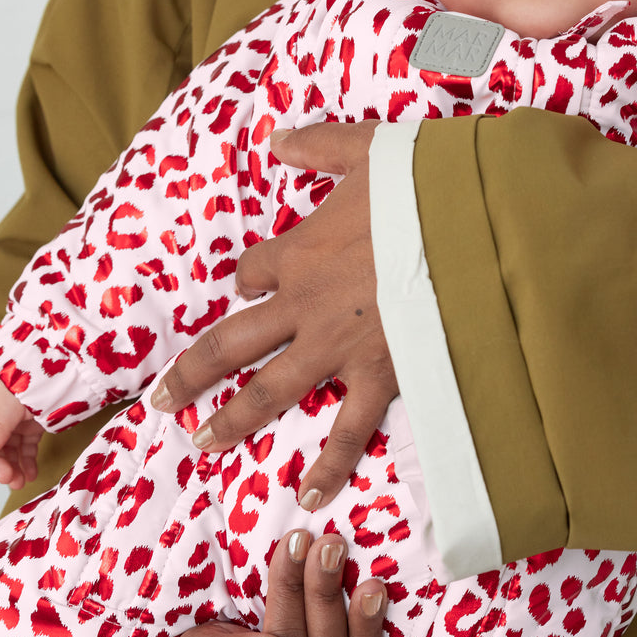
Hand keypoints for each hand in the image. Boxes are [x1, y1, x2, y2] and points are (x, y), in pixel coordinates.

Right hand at [0, 370, 42, 487]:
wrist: (67, 362)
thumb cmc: (32, 373)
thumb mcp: (10, 399)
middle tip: (8, 478)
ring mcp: (16, 418)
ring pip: (9, 448)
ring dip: (12, 466)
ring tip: (20, 482)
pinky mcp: (35, 423)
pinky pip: (27, 445)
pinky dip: (28, 460)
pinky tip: (30, 474)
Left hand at [150, 120, 397, 509]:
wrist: (474, 227)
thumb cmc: (424, 186)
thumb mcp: (366, 149)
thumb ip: (318, 145)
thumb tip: (277, 139)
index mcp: (299, 251)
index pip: (251, 274)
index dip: (248, 281)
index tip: (252, 286)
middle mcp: (303, 305)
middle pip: (230, 343)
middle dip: (192, 372)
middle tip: (162, 399)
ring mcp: (336, 347)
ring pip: (268, 390)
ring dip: (232, 419)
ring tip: (201, 442)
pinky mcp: (378, 376)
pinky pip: (346, 430)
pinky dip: (328, 467)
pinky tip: (309, 497)